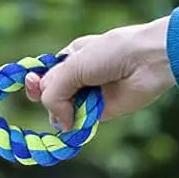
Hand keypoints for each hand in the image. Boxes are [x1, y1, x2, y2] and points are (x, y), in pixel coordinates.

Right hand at [24, 16, 175, 130]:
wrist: (147, 61)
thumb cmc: (110, 53)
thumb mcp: (73, 65)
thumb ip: (53, 92)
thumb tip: (58, 122)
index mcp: (70, 58)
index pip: (43, 75)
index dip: (35, 82)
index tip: (31, 84)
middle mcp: (78, 76)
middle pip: (51, 94)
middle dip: (48, 98)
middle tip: (53, 98)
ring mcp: (90, 95)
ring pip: (64, 111)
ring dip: (63, 113)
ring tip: (73, 106)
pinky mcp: (102, 112)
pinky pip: (81, 122)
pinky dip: (77, 124)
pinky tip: (77, 121)